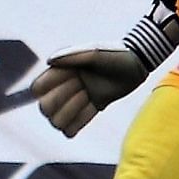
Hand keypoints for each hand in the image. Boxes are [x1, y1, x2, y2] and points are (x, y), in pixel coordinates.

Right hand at [30, 47, 148, 137]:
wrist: (139, 63)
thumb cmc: (116, 54)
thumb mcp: (95, 52)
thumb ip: (72, 56)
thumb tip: (48, 61)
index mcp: (63, 70)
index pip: (38, 88)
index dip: (46, 89)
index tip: (68, 80)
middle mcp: (68, 85)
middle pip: (45, 108)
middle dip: (61, 102)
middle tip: (82, 89)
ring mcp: (80, 97)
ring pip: (58, 120)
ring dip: (71, 113)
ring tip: (88, 98)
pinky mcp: (94, 106)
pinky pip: (75, 126)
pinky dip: (76, 125)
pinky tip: (89, 112)